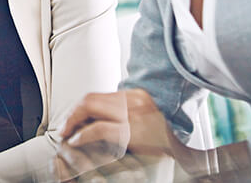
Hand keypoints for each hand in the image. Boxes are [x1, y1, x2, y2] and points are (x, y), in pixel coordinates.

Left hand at [52, 89, 174, 180]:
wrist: (186, 153)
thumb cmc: (163, 139)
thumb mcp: (142, 119)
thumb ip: (120, 115)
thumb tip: (90, 120)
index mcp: (136, 96)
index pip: (97, 96)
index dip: (79, 107)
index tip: (70, 119)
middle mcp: (134, 101)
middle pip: (90, 99)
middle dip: (72, 113)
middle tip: (64, 127)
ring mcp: (133, 115)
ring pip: (91, 108)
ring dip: (74, 121)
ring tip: (68, 133)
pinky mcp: (132, 132)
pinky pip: (99, 128)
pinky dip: (83, 134)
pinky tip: (77, 140)